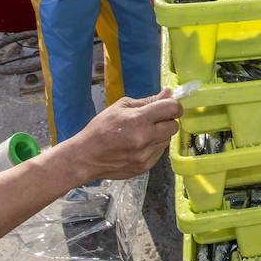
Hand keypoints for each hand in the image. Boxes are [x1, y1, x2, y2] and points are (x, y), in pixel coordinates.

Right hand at [66, 89, 180, 179]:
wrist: (86, 157)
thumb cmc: (101, 128)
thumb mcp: (121, 107)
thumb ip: (147, 101)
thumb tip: (168, 93)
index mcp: (139, 119)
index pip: (172, 109)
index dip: (173, 105)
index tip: (167, 106)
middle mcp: (146, 138)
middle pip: (174, 126)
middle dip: (167, 120)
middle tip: (153, 120)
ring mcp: (146, 155)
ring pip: (167, 140)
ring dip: (160, 134)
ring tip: (142, 133)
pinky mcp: (145, 167)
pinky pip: (159, 152)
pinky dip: (153, 146)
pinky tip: (139, 145)